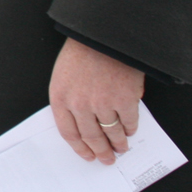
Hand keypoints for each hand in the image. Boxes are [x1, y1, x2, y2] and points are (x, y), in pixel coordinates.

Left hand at [48, 36, 143, 164]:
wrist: (103, 33)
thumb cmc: (82, 50)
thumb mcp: (64, 74)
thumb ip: (71, 98)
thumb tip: (86, 122)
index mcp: (60, 97)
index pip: (68, 132)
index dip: (79, 148)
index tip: (87, 155)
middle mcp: (79, 104)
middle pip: (90, 137)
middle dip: (100, 151)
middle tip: (107, 159)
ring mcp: (102, 103)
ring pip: (111, 132)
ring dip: (118, 144)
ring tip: (121, 149)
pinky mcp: (124, 99)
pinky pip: (129, 122)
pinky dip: (130, 129)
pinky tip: (130, 131)